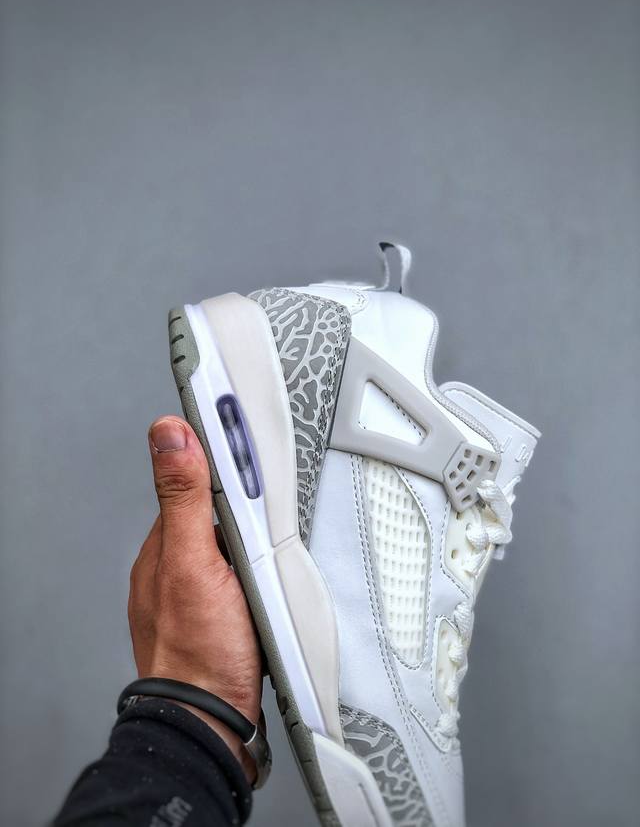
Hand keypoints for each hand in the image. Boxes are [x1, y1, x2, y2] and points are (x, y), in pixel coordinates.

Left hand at [128, 416, 262, 780]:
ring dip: (253, 526)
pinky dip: (255, 556)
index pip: (193, 477)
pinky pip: (238, 566)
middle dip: (244, 490)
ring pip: (230, 537)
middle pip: (215, 506)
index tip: (232, 409)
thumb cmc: (202, 654)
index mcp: (166, 543)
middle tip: (273, 465)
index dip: (217, 448)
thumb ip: (185, 498)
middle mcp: (176, 562)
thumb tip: (168, 435)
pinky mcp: (218, 610)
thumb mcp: (195, 564)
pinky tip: (272, 564)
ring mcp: (198, 587)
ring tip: (280, 513)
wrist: (210, 724)